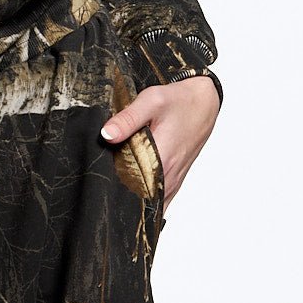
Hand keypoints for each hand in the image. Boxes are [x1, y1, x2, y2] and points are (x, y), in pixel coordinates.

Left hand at [100, 75, 219, 212]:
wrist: (203, 103)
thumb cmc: (179, 101)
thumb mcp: (150, 102)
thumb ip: (127, 119)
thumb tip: (106, 135)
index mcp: (161, 159)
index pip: (132, 187)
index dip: (114, 185)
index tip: (100, 178)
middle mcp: (169, 176)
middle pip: (139, 197)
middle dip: (120, 192)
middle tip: (104, 179)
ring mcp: (173, 180)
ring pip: (150, 200)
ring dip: (133, 193)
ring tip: (115, 180)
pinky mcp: (175, 179)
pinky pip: (159, 197)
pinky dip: (145, 194)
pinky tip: (132, 182)